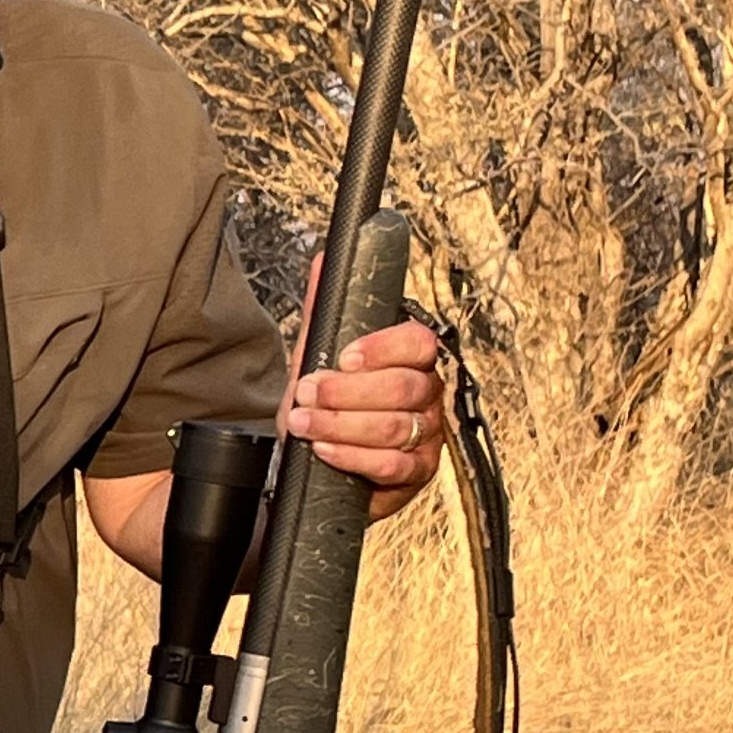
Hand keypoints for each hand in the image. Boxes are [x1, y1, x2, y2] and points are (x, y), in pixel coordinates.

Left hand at [285, 264, 452, 515]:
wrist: (316, 463)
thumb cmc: (327, 407)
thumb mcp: (318, 357)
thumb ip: (324, 311)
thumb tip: (323, 260)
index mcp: (411, 361)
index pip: (417, 343)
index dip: (382, 349)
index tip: (344, 358)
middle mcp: (427, 395)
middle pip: (402, 388)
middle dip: (346, 393)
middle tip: (308, 394)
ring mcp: (427, 435)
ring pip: (396, 427)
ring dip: (341, 425)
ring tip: (305, 423)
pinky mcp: (417, 472)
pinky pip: (394, 465)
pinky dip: (354, 458)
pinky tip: (326, 451)